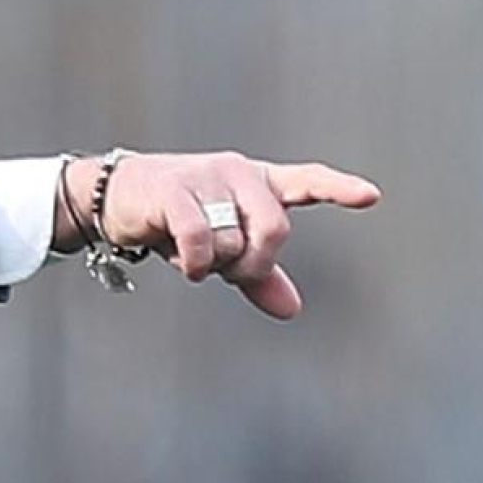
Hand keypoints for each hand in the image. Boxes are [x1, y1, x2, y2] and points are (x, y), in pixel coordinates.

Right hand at [58, 151, 379, 319]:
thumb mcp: (220, 248)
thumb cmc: (173, 220)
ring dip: (215, 265)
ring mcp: (205, 177)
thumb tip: (292, 310)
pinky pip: (201, 238)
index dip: (338, 189)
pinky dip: (196, 262)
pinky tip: (184, 262)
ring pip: (234, 241)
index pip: (304, 181)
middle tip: (227, 271)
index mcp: (255, 182)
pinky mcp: (173, 189)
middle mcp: (237, 173)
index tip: (371, 197)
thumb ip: (258, 276)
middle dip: (254, 263)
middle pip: (276, 229)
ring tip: (193, 259)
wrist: (112, 198)